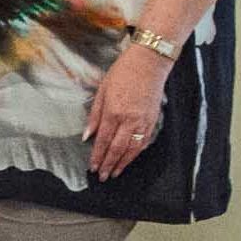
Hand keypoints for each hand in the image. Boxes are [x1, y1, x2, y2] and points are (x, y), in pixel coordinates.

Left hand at [84, 44, 169, 180]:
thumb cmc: (122, 74)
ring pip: (133, 149)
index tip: (93, 167)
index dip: (98, 157)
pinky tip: (130, 159)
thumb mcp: (101, 91)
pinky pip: (144, 141)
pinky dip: (136, 153)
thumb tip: (87, 136)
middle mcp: (129, 120)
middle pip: (118, 149)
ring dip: (123, 163)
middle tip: (103, 176)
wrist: (149, 63)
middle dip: (109, 165)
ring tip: (115, 173)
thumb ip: (94, 116)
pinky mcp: (153, 120)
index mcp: (113, 112)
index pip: (103, 141)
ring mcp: (143, 121)